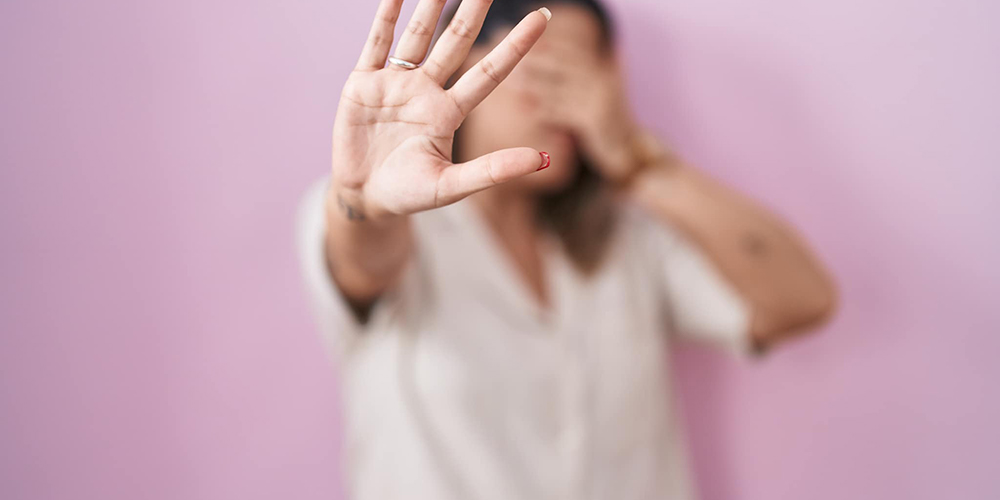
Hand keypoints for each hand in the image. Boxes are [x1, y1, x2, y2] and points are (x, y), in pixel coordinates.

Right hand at [331, 0, 550, 220]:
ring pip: (418, 35)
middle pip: (456, 42)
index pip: (490, 72)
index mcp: (450, 112)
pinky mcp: (363, 84)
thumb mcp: (452, 186)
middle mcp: (427, 90)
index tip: (543, 18)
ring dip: (431, 4)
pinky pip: (377, 43)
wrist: (364, 199)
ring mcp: (396, 83)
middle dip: (474, 10)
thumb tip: (542, 160)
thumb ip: (493, 170)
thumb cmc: (409, 194)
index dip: (516, 46)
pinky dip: (386, 16)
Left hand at [515, 37, 638, 180]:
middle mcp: (602, 79)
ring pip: (560, 88)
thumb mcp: (593, 97)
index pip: (569, 50)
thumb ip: (577, 78)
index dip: (544, 45)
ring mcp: (601, 98)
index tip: (517, 40)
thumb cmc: (603, 126)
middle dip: (534, 60)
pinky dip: (547, 112)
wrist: (627, 155)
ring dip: (534, 85)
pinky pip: (565, 112)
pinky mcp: (596, 119)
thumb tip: (546, 63)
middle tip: (508, 58)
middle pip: (562, 64)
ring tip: (512, 84)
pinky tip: (531, 112)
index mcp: (601, 69)